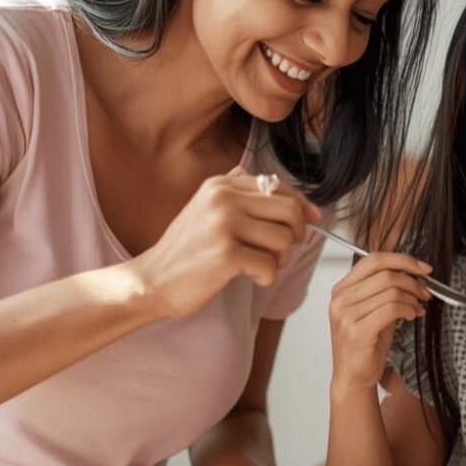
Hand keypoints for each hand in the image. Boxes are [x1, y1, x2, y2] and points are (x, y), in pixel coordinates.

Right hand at [130, 167, 320, 318]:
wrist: (152, 281)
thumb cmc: (186, 251)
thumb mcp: (207, 209)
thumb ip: (241, 195)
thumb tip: (286, 193)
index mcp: (221, 184)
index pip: (279, 186)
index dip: (302, 206)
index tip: (313, 220)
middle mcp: (222, 198)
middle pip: (289, 211)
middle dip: (296, 235)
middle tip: (281, 252)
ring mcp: (223, 224)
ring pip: (284, 240)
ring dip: (280, 260)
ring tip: (260, 266)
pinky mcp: (225, 254)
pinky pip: (270, 265)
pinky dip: (266, 277)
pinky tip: (250, 278)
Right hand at [329, 253, 432, 393]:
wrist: (353, 377)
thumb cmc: (365, 345)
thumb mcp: (373, 311)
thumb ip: (385, 290)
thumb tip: (411, 273)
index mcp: (342, 289)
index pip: (373, 260)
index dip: (402, 260)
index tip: (424, 269)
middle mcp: (340, 299)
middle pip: (385, 274)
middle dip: (412, 281)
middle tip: (425, 293)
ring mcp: (346, 315)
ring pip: (390, 291)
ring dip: (412, 298)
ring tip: (418, 309)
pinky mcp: (357, 331)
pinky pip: (391, 309)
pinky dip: (408, 310)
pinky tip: (412, 317)